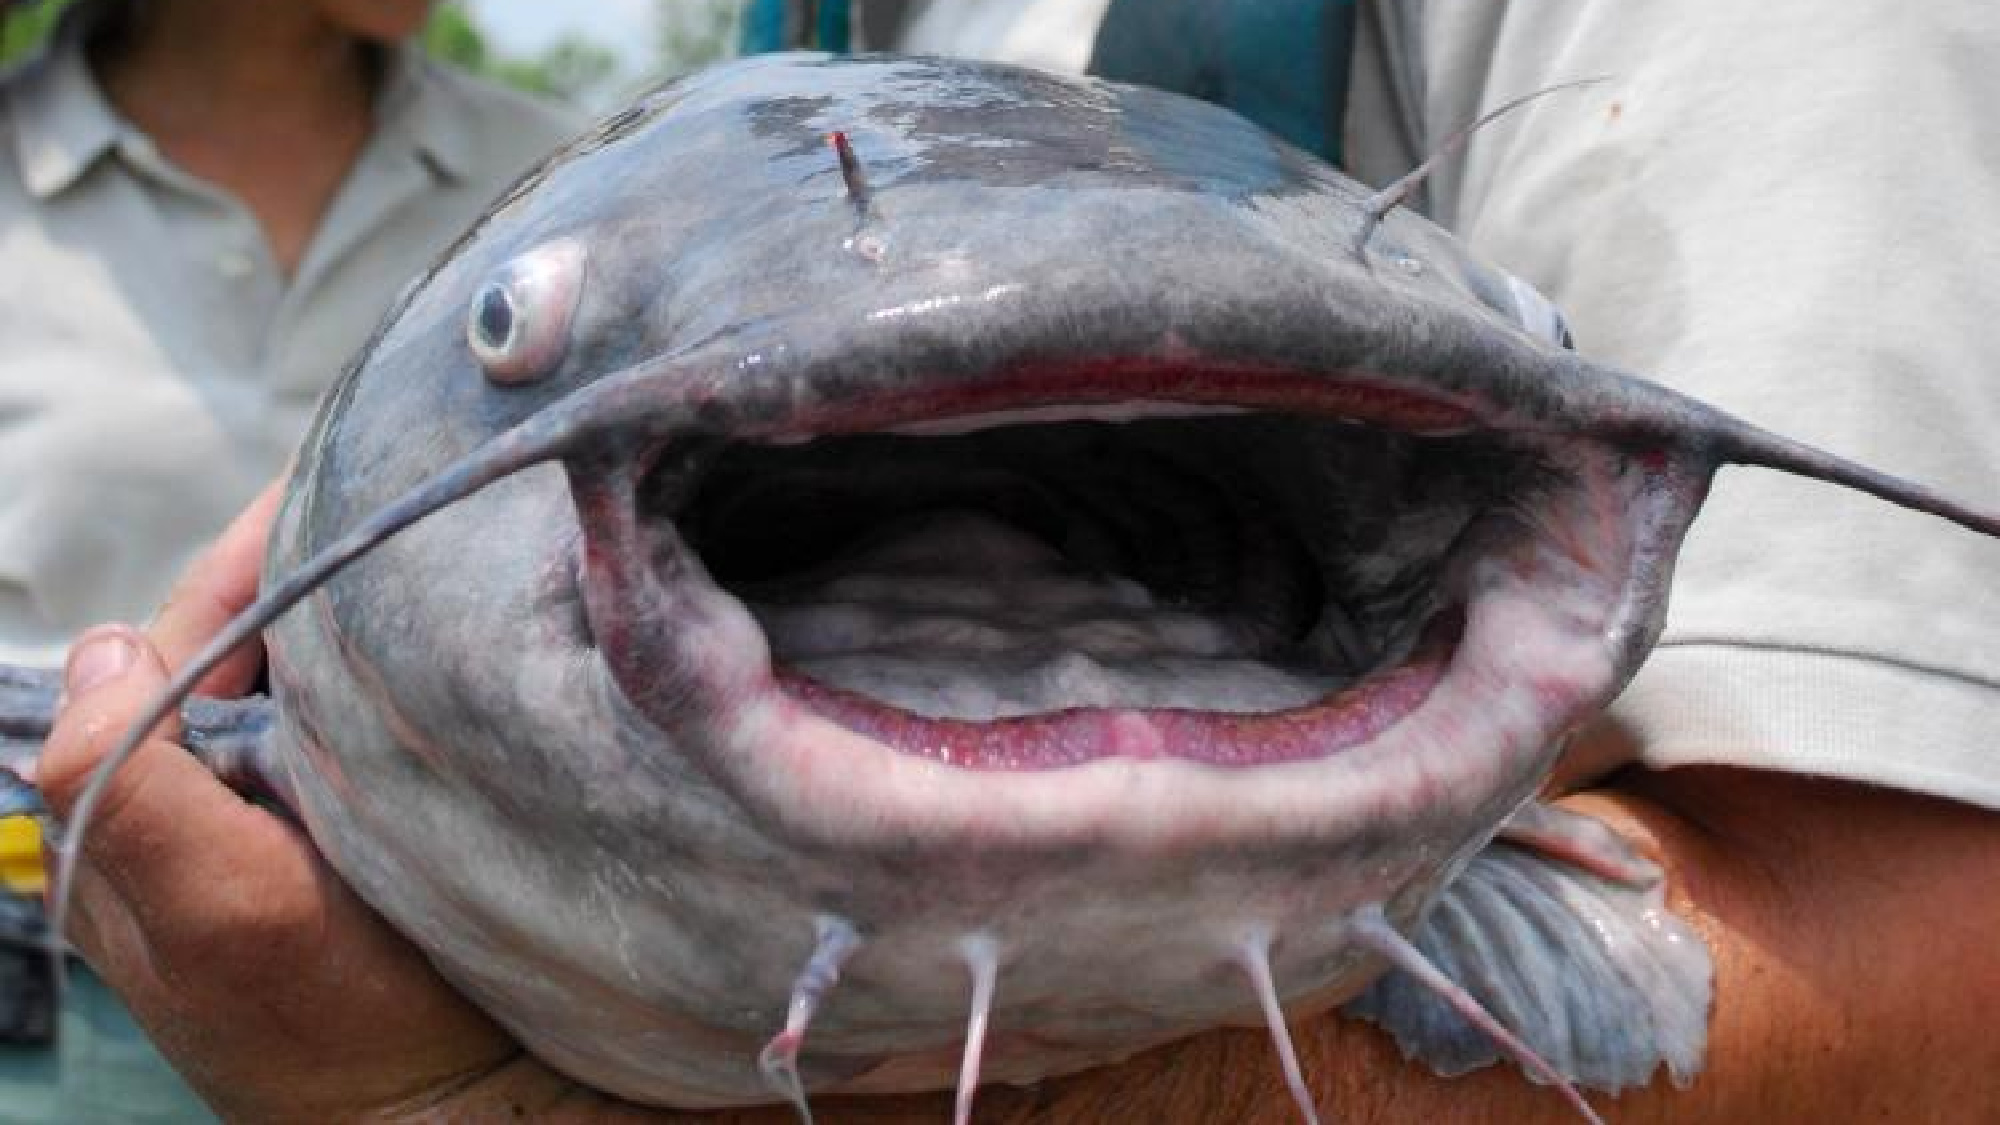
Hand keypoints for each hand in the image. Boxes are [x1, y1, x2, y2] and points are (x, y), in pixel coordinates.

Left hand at [32, 483, 625, 1122]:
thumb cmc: (342, 1035)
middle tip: (395, 494)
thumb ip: (127, 785)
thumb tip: (105, 643)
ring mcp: (287, 826)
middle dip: (302, 571)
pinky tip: (446, 647)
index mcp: (140, 816)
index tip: (328, 483)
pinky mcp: (364, 841)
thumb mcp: (216, 917)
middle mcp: (202, 812)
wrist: (465, 1118)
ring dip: (354, 617)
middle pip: (237, 650)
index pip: (176, 644)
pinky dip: (395, 676)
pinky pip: (363, 727)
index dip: (244, 561)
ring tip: (423, 548)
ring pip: (303, 683)